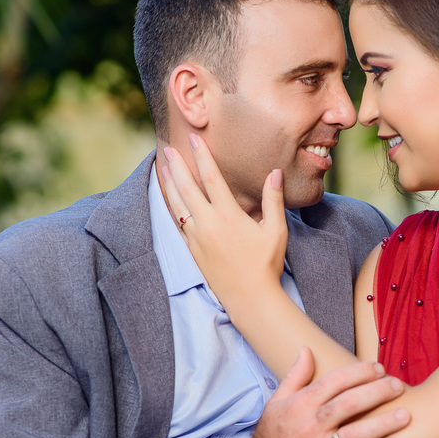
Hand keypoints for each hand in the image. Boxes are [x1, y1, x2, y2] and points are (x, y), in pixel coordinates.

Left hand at [160, 136, 286, 309]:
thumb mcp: (276, 230)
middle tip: (167, 148)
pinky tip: (168, 201)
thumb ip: (273, 200)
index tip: (194, 140)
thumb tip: (275, 173)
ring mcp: (197, 238)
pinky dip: (171, 208)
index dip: (202, 156)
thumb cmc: (266, 264)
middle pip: (187, 188)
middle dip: (176, 166)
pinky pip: (177, 224)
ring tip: (162, 169)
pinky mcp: (192, 251)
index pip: (212, 178)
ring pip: (177, 205)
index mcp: (229, 215)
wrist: (250, 297)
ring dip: (169, 185)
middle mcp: (208, 224)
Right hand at [250, 348, 410, 437]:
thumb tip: (306, 350)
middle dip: (375, 392)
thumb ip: (295, 377)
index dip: (358, 373)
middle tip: (398, 386)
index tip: (378, 368)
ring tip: (405, 416)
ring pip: (354, 436)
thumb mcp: (276, 403)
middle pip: (347, 404)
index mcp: (300, 406)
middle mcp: (310, 427)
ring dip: (381, 425)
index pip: (333, 382)